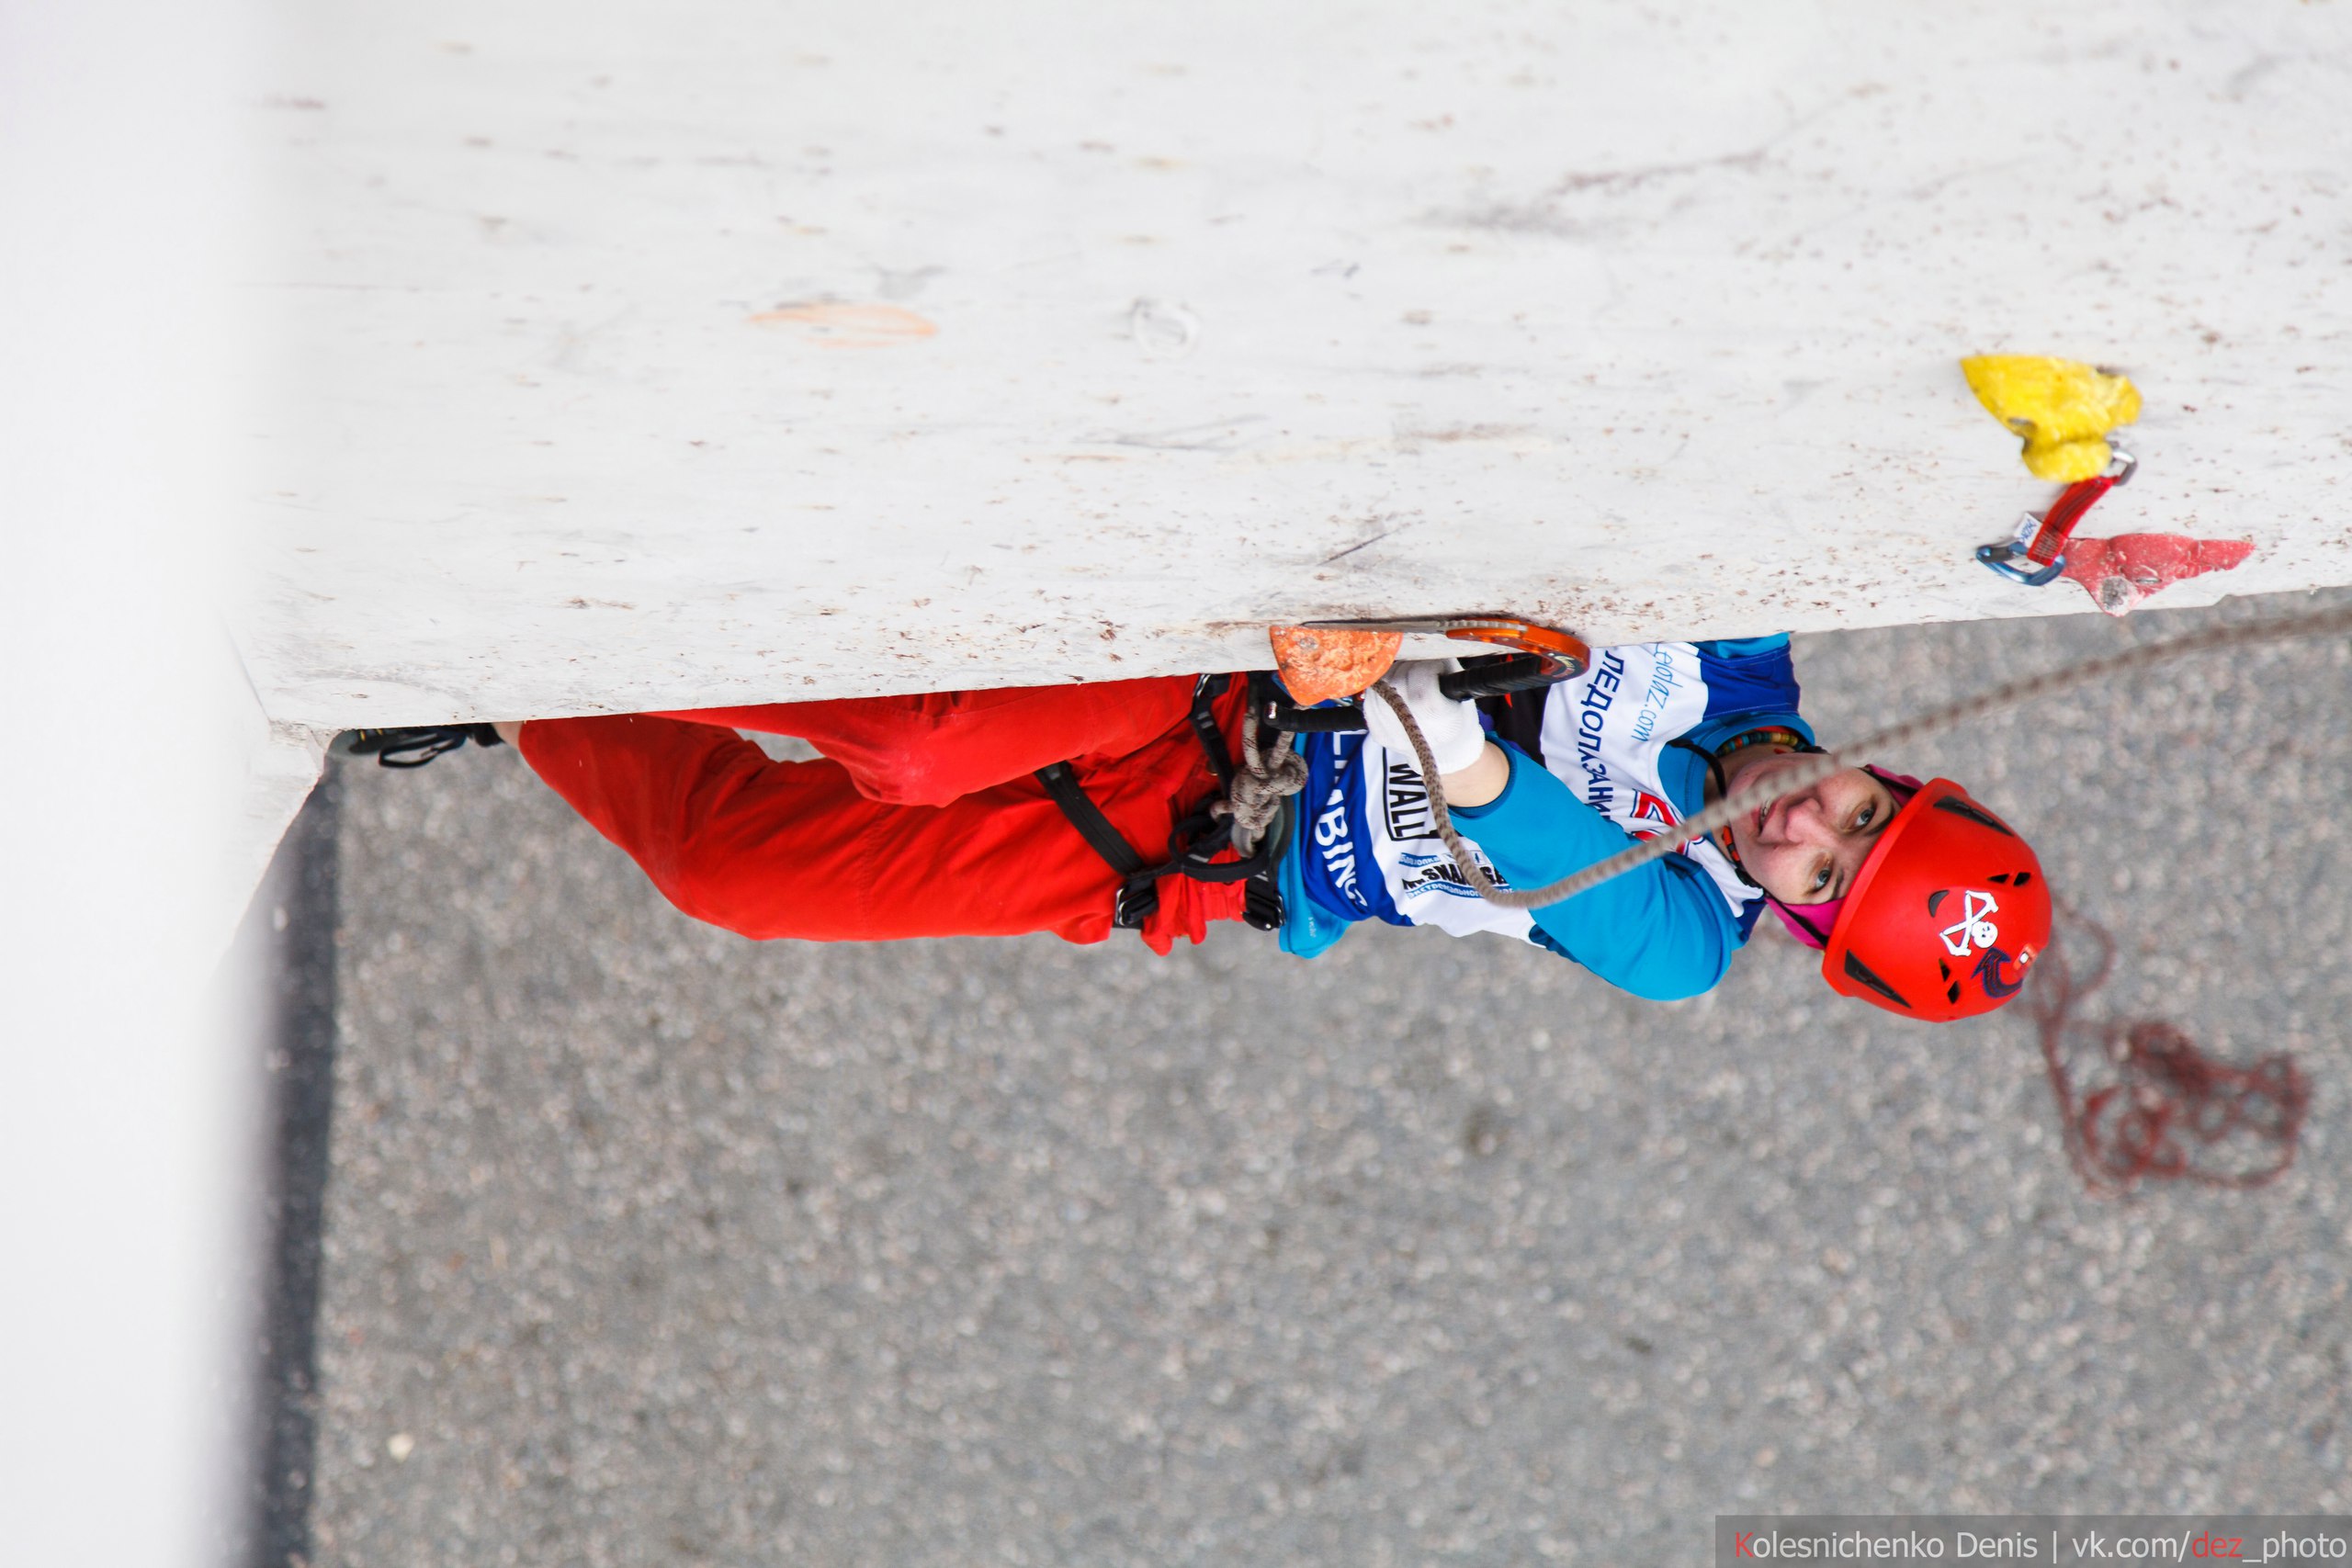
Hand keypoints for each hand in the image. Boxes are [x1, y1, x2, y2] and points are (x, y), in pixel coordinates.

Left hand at [1364, 659, 1489, 775]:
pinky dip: (1382, 690)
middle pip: (1398, 679)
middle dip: (1409, 668)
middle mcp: (1410, 725)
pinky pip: (1370, 699)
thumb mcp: (1461, 692)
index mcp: (1436, 715)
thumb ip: (1446, 666)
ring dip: (1394, 676)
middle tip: (1421, 671)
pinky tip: (1395, 691)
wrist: (1445, 752)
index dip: (1429, 668)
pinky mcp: (1377, 732)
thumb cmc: (1456, 719)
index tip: (1436, 669)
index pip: (1422, 677)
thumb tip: (1426, 647)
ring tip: (1409, 681)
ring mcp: (1390, 730)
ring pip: (1382, 686)